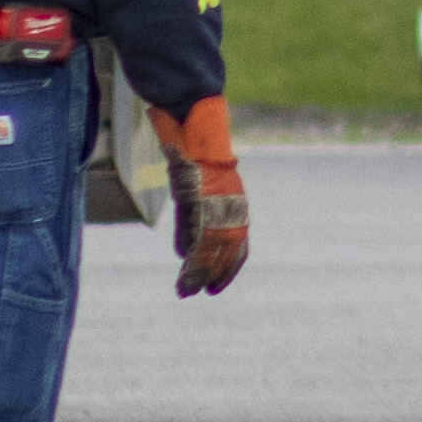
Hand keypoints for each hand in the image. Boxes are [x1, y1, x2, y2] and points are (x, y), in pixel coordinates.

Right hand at [158, 95, 249, 295]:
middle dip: (214, 274)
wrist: (198, 127)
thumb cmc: (198, 156)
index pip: (239, 247)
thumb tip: (185, 250)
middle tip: (201, 293)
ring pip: (210, 245)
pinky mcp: (199, 195)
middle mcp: (230, 207)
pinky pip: (195, 226)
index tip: (217, 287)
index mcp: (235, 207)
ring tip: (185, 288)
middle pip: (227, 250)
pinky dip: (188, 245)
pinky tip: (182, 258)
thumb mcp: (197, 194)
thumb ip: (194, 221)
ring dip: (197, 269)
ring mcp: (216, 202)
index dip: (229, 268)